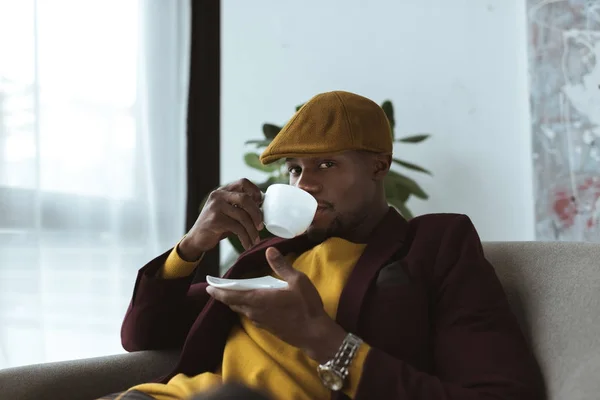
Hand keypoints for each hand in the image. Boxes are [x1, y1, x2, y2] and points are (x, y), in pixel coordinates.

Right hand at [180, 179, 263, 259]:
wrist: (196, 239)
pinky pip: (237, 228)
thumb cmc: (217, 226)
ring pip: (242, 216)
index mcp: (223, 191)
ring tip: (255, 240)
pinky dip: (245, 238)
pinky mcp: (215, 220)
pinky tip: (247, 244)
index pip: (243, 182)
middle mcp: (218, 196)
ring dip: (252, 231)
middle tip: (260, 226)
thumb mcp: (228, 212)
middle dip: (257, 214)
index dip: (255, 191)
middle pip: (245, 199)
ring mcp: (215, 207)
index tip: (261, 204)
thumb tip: (263, 208)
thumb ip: (241, 207)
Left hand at [206, 247, 346, 362]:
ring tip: (230, 293)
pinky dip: (244, 307)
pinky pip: (249, 315)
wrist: (314, 334)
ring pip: (241, 310)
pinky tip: (249, 302)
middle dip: (222, 296)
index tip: (209, 286)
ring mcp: (260, 321)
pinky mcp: (266, 327)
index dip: (218, 291)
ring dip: (233, 302)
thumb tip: (269, 250)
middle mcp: (255, 311)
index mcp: (259, 299)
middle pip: (233, 303)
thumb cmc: (306, 306)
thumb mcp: (297, 281)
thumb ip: (281, 266)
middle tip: (215, 288)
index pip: (231, 295)